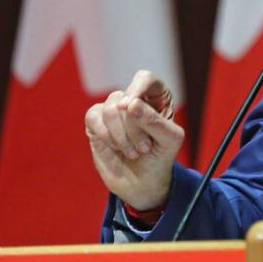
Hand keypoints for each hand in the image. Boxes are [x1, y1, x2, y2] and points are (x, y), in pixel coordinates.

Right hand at [85, 70, 184, 209]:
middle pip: (127, 98)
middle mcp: (134, 98)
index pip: (145, 78)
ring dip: (122, 136)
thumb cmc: (160, 157)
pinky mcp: (96, 121)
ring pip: (111, 108)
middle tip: (144, 148)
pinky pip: (93, 116)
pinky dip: (106, 136)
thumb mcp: (169, 140)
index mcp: (157, 97)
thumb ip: (154, 120)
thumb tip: (130, 103)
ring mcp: (113, 108)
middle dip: (135, 129)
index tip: (133, 105)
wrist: (142, 183)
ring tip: (133, 151)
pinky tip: (116, 148)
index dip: (138, 89)